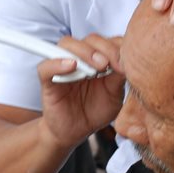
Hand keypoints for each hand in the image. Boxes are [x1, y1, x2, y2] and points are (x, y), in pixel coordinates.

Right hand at [38, 34, 126, 150]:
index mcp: (98, 59)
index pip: (108, 41)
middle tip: (110, 64)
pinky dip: (57, 63)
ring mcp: (62, 66)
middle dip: (104, 49)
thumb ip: (118, 77)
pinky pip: (46, 66)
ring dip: (84, 52)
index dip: (117, 47)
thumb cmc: (94, 112)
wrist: (75, 132)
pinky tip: (72, 66)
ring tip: (96, 67)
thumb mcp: (114, 96)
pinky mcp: (47, 80)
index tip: (126, 62)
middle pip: (90, 39)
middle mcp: (80, 58)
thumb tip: (127, 61)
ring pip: (68, 45)